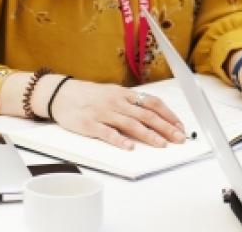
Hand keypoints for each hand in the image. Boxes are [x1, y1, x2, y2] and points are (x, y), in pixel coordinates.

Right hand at [49, 80, 186, 150]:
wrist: (61, 94)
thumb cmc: (89, 95)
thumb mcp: (113, 93)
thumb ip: (130, 103)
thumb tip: (153, 114)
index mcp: (125, 94)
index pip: (153, 103)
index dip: (169, 115)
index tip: (180, 126)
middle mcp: (117, 102)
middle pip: (146, 114)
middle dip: (166, 127)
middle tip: (179, 138)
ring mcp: (104, 113)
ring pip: (131, 124)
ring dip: (148, 135)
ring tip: (161, 144)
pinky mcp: (89, 124)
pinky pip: (107, 133)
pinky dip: (119, 140)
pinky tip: (129, 147)